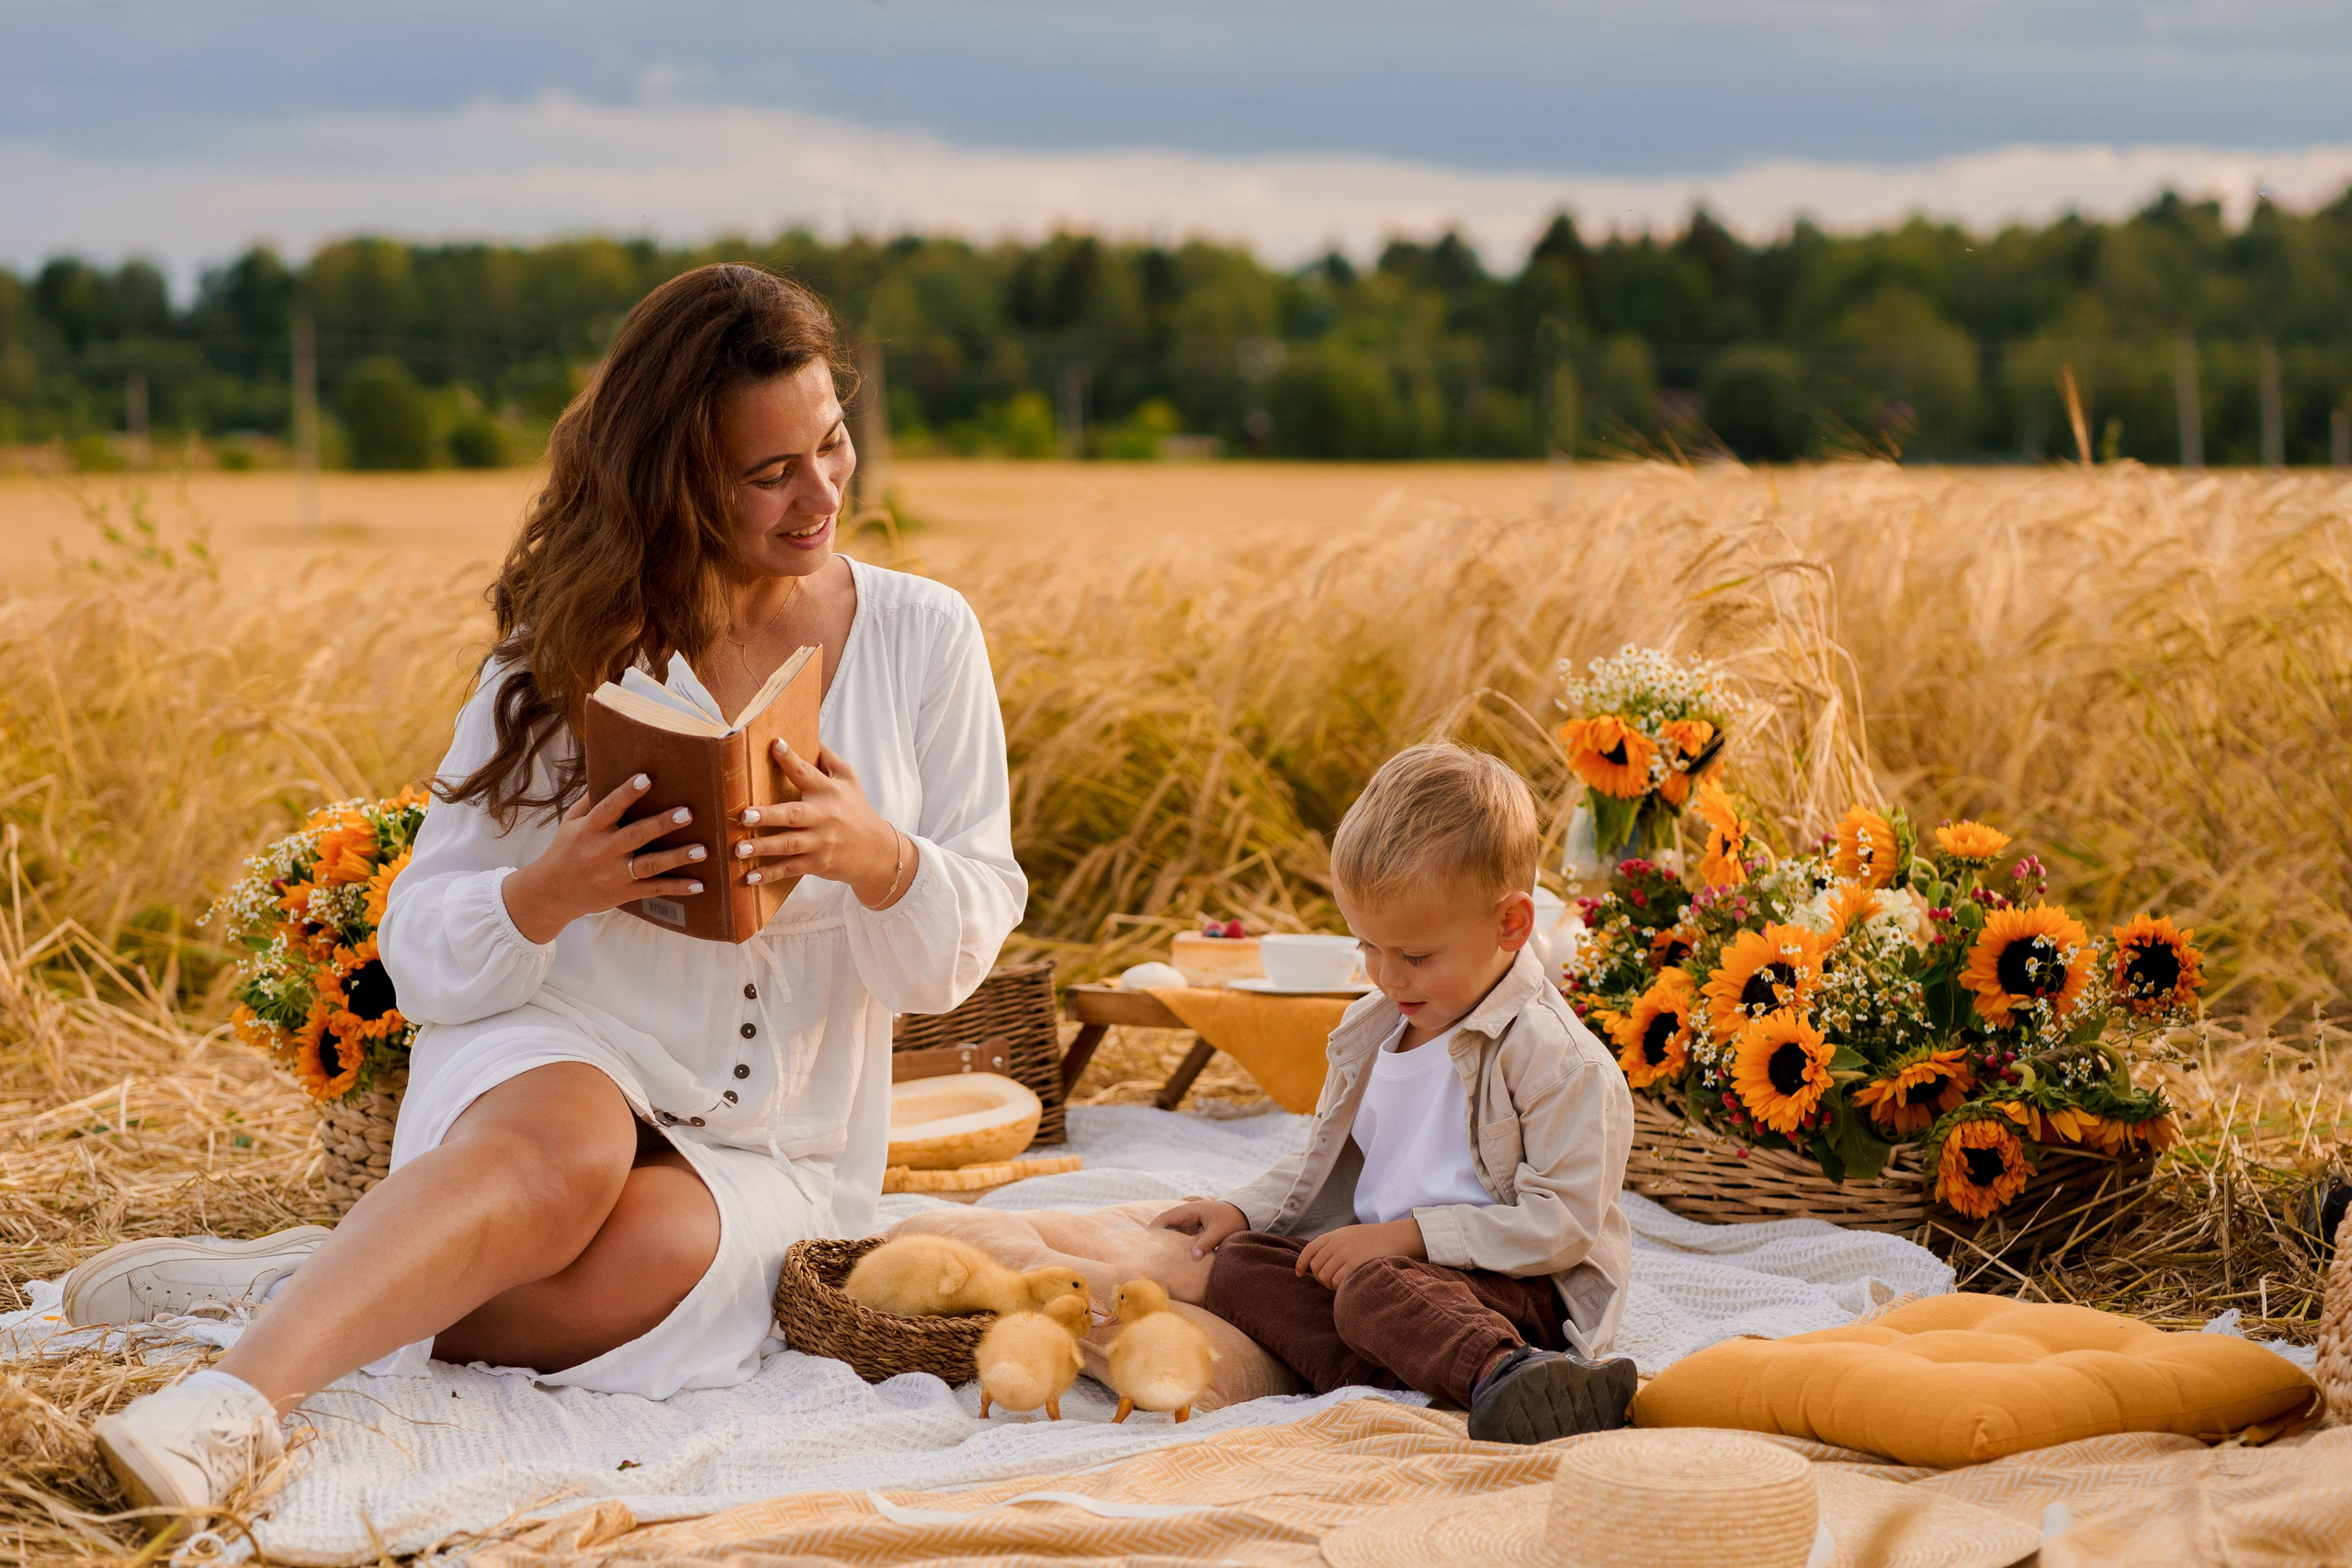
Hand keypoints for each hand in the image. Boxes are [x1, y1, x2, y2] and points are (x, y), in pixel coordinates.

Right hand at [502, 774, 707, 943]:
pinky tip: (700, 884)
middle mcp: (602, 851)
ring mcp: (614, 875)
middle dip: (662, 824)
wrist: (552, 894)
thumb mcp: (571, 823)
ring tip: (703, 850)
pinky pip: (654, 889)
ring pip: (649, 865)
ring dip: (677, 857)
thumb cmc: (566, 850)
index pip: (609, 808)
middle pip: (635, 836)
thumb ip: (592, 801)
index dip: (626, 793)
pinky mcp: (624, 893)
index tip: (646, 778)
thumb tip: (610, 770)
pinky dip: (677, 887)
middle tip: (687, 813)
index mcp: (589, 829)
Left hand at [735, 741, 912, 908]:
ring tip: (738, 849)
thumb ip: (828, 759)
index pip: (807, 772)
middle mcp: (824, 816)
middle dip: (769, 815)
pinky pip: (790, 868)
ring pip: (788, 845)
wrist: (877, 851)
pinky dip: (770, 874)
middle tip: (744, 815)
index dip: (791, 758)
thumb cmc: (856, 810)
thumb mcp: (849, 780)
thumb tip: (809, 735)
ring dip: (762, 847)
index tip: (775, 744)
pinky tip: (750, 878)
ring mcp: (821, 842)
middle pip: (794, 814)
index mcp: (828, 791)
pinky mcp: (817, 863)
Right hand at [1151, 1199, 1249, 1259]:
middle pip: (1165, 1224)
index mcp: (1190, 1211)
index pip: (1166, 1218)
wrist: (1245, 1213)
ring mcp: (1190, 1221)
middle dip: (1155, 1236)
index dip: (1154, 1228)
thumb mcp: (1220, 1231)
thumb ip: (1206, 1243)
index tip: (1145, 1241)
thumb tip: (1194, 1257)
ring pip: (1172, 1231)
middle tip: (1145, 1251)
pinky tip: (1172, 1256)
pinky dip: (1175, 1243)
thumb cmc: (1232, 1219)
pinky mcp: (1195, 1229)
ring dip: (1164, 1240)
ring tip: (1154, 1255)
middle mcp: (1187, 1214)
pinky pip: (1181, 1236)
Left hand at [1295, 1219, 1425, 1289]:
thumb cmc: (1375, 1239)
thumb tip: (1319, 1263)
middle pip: (1316, 1267)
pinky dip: (1340, 1287)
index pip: (1309, 1250)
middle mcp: (1336, 1243)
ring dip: (1330, 1285)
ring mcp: (1344, 1253)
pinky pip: (1337, 1282)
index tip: (1299, 1274)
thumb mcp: (1350, 1234)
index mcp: (1334, 1235)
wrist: (1396, 1237)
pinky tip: (1349, 1284)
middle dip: (1320, 1278)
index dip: (1301, 1263)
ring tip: (1341, 1284)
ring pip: (1324, 1277)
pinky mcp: (1354, 1264)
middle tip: (1331, 1283)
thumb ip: (1334, 1244)